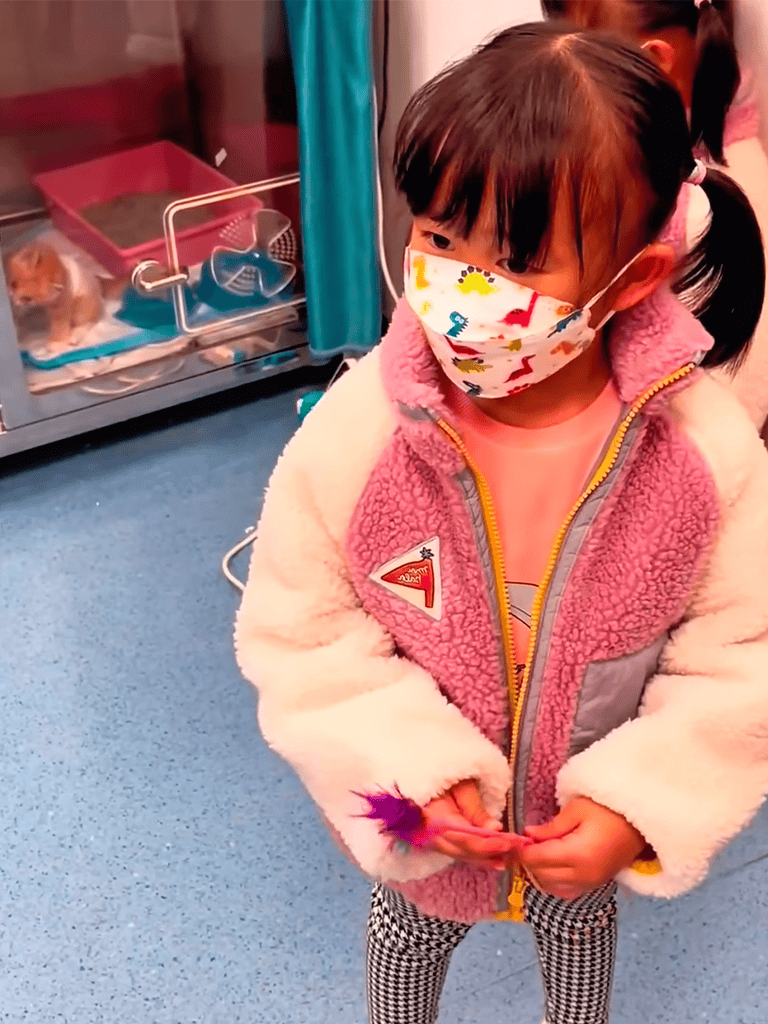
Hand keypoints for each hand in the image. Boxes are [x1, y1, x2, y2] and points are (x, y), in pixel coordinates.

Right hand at [423, 780, 513, 866]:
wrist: (423, 781)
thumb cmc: (443, 779)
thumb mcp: (461, 787)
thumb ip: (476, 810)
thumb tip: (496, 829)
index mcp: (436, 820)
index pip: (467, 839)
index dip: (491, 844)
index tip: (512, 842)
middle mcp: (434, 837)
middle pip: (467, 852)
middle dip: (494, 852)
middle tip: (518, 848)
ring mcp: (436, 843)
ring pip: (465, 856)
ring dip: (489, 858)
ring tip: (513, 855)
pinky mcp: (442, 844)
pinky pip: (462, 854)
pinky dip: (480, 857)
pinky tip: (498, 860)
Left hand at [520, 797, 645, 899]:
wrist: (641, 823)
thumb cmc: (609, 810)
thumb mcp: (576, 810)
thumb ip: (551, 827)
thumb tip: (528, 835)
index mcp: (577, 855)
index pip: (538, 859)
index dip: (520, 852)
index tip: (510, 841)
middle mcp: (583, 875)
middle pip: (542, 876)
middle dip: (527, 862)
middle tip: (519, 845)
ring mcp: (590, 883)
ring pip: (552, 887)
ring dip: (538, 873)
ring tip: (533, 853)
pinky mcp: (595, 884)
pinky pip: (566, 891)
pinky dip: (552, 882)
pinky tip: (549, 866)